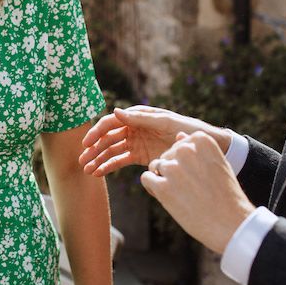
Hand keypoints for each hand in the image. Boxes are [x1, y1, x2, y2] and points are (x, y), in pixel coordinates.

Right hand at [80, 105, 231, 175]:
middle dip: (94, 149)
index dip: (97, 132)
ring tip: (87, 170)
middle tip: (82, 161)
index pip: (111, 123)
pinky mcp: (140, 156)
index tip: (87, 144)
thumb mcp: (165, 122)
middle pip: (108, 138)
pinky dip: (109, 166)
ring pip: (111, 151)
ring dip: (98, 159)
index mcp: (137, 116)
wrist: (203, 147)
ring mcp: (136, 143)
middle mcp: (133, 129)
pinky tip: (98, 173)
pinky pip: (121, 161)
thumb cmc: (185, 128)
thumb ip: (141, 118)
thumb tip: (116, 111)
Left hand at [141, 132, 254, 253]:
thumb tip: (179, 135)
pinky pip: (146, 178)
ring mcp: (173, 168)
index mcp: (201, 139)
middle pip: (166, 155)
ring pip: (155, 166)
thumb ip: (196, 149)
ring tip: (181, 195)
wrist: (230, 223)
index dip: (183, 161)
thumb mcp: (215, 164)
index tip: (197, 175)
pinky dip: (153, 188)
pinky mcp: (162, 187)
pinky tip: (167, 198)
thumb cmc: (224, 194)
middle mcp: (185, 150)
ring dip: (163, 179)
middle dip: (172, 171)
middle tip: (189, 189)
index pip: (179, 144)